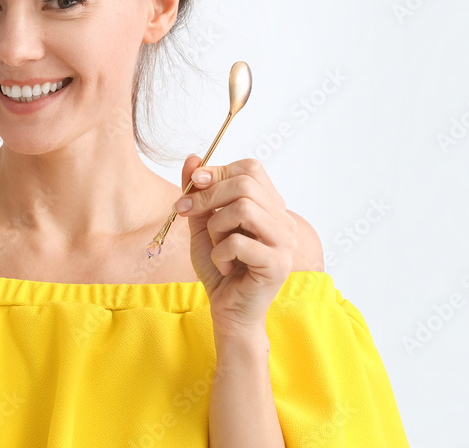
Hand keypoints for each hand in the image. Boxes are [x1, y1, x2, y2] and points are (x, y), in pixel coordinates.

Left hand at [177, 155, 297, 338]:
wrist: (228, 309)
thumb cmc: (219, 266)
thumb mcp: (201, 224)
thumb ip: (198, 193)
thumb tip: (192, 158)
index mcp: (269, 205)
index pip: (250, 169)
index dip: (217, 171)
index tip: (191, 185)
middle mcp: (283, 219)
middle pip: (245, 184)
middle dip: (207, 196)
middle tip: (184, 211)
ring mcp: (284, 241)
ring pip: (243, 209)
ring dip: (215, 226)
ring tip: (214, 246)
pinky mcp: (277, 264)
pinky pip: (239, 242)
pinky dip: (219, 253)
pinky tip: (224, 266)